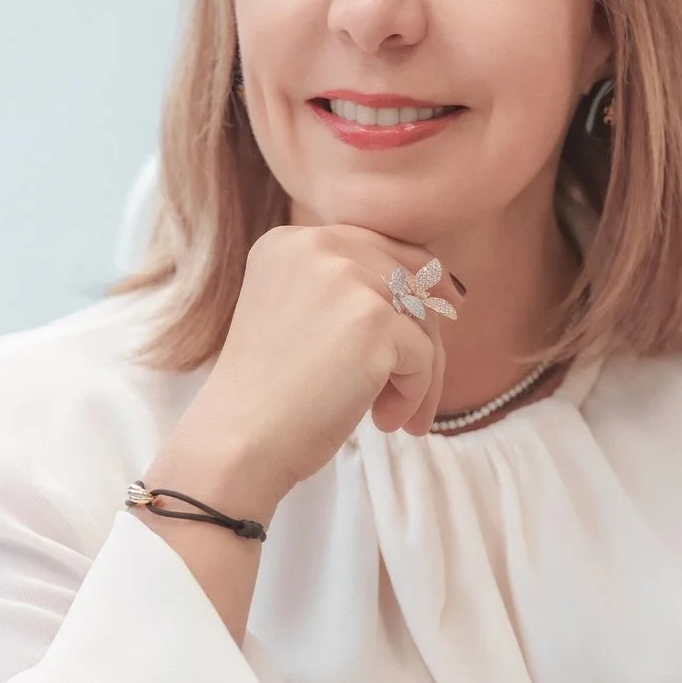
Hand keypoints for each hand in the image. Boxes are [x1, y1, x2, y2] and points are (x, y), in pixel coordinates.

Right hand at [158, 222, 463, 517]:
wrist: (238, 440)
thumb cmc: (268, 397)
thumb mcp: (298, 317)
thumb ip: (351, 292)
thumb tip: (444, 288)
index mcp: (291, 242)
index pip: (381, 247)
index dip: (418, 282)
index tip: (443, 312)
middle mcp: (316, 245)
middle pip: (410, 279)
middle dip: (424, 337)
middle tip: (417, 390)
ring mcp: (346, 278)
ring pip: (423, 320)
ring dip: (420, 375)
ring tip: (392, 415)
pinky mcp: (373, 320)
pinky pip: (424, 356)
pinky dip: (415, 395)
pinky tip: (382, 421)